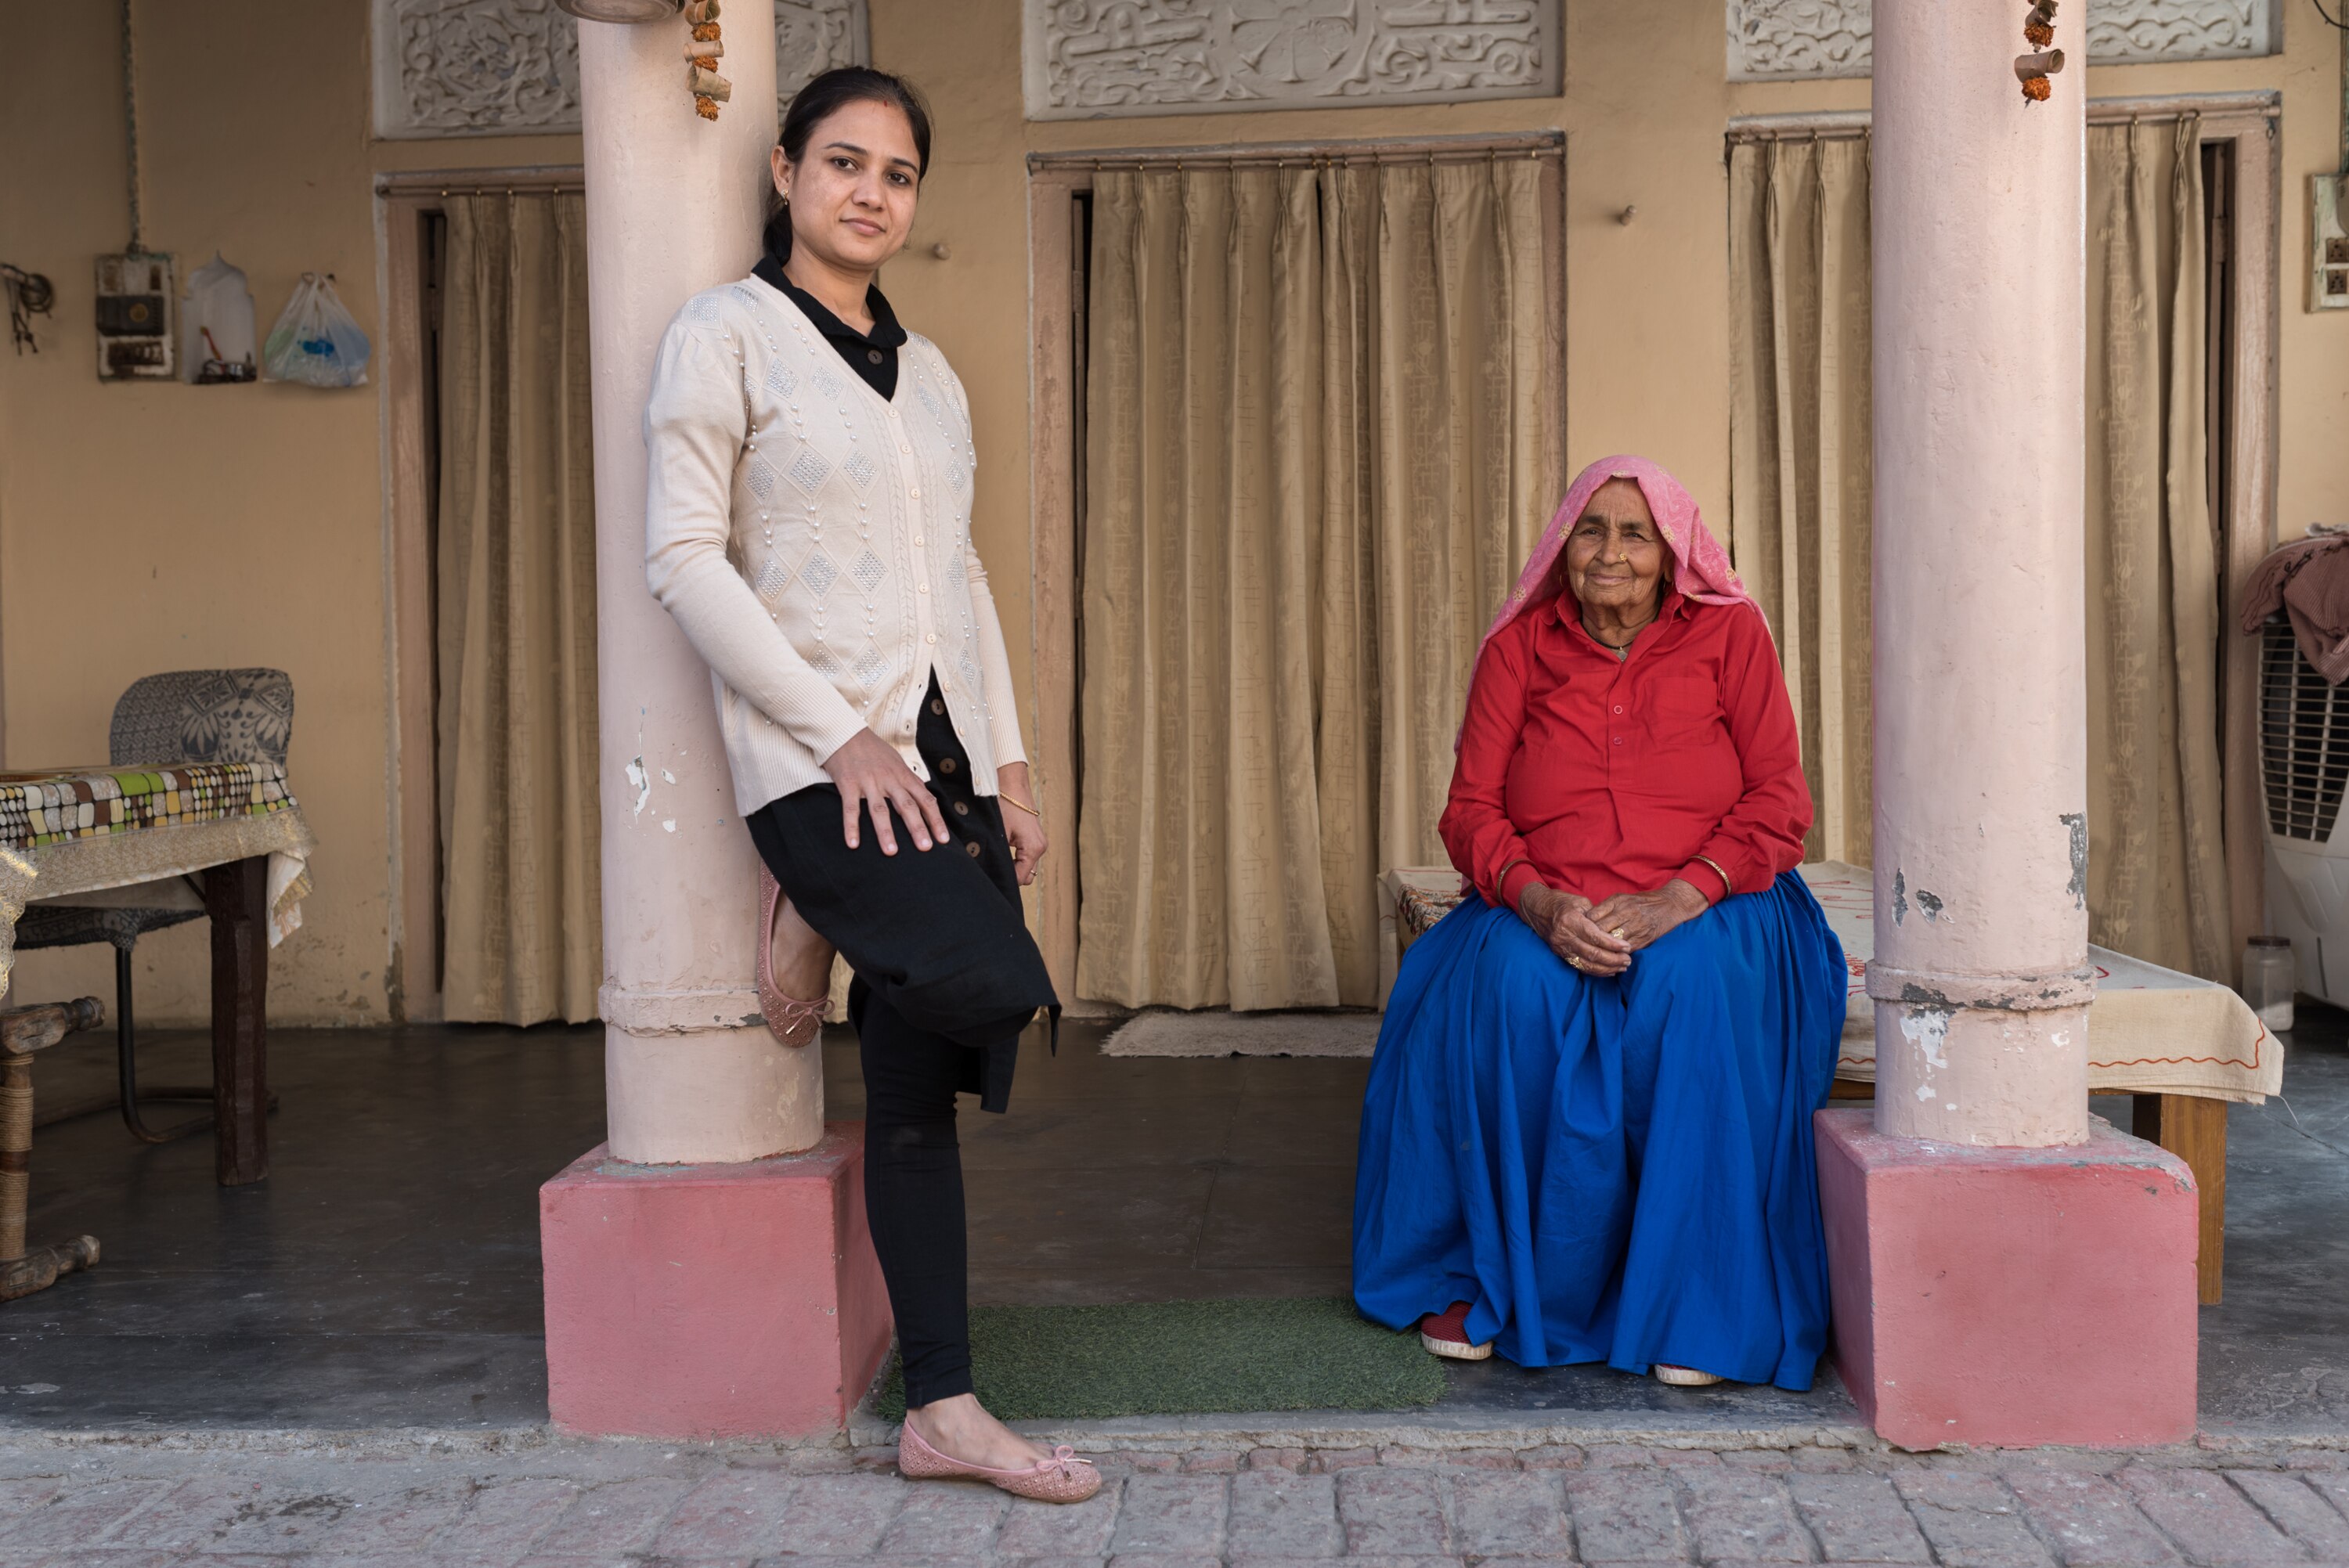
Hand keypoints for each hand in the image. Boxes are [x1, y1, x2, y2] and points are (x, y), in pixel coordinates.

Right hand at [821, 728, 949, 854]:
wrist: (844, 731)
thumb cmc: (872, 749)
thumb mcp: (896, 761)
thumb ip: (907, 781)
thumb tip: (922, 799)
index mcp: (903, 775)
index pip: (925, 799)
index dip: (935, 820)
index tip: (943, 839)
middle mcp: (889, 779)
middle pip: (907, 806)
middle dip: (917, 828)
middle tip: (925, 848)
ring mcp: (868, 782)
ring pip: (880, 810)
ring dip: (886, 832)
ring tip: (891, 852)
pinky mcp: (848, 784)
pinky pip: (851, 808)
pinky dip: (851, 827)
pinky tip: (853, 844)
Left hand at [996, 762, 1046, 886]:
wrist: (1012, 784)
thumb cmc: (1004, 804)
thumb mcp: (998, 833)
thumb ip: (997, 856)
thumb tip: (989, 873)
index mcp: (1033, 848)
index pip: (1020, 878)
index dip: (1005, 880)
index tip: (989, 878)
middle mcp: (1040, 847)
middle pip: (1026, 876)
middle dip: (1010, 876)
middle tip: (991, 870)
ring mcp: (1039, 843)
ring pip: (1026, 867)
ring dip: (1013, 867)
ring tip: (995, 860)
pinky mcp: (1034, 838)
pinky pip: (1026, 857)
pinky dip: (1015, 859)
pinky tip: (1001, 852)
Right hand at [1517, 883, 1634, 976]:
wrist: (1537, 908)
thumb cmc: (1562, 902)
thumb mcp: (1580, 902)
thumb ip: (1596, 916)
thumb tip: (1613, 931)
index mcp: (1570, 920)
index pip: (1595, 937)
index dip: (1613, 944)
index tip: (1627, 947)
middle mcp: (1564, 936)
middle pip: (1592, 954)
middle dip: (1613, 959)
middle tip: (1628, 960)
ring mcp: (1560, 947)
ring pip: (1587, 964)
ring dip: (1607, 968)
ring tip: (1622, 967)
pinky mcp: (1560, 954)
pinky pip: (1580, 966)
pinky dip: (1596, 971)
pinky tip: (1609, 971)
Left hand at [1586, 879, 1711, 953]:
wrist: (1669, 905)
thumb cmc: (1642, 902)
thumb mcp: (1621, 898)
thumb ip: (1604, 908)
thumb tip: (1586, 919)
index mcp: (1618, 902)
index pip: (1593, 916)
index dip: (1584, 926)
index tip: (1578, 932)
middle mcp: (1626, 913)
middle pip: (1600, 930)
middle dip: (1589, 939)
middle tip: (1581, 945)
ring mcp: (1635, 927)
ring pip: (1611, 942)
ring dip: (1601, 949)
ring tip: (1592, 953)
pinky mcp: (1643, 940)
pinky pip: (1624, 950)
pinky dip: (1615, 955)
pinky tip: (1607, 958)